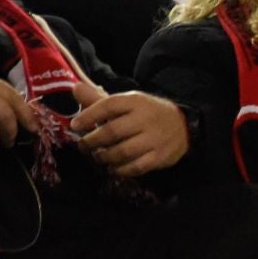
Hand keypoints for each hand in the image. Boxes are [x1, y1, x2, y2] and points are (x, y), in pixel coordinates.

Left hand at [68, 81, 190, 175]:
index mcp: (136, 101)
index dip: (89, 115)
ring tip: (97, 156)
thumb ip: (99, 99)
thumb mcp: (127, 102)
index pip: (109, 105)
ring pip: (122, 152)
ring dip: (103, 157)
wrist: (183, 125)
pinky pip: (135, 167)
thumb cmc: (147, 114)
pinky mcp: (159, 157)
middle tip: (83, 145)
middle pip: (112, 131)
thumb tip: (75, 88)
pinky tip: (112, 167)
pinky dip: (119, 170)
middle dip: (92, 141)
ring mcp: (154, 139)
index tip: (75, 125)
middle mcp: (145, 119)